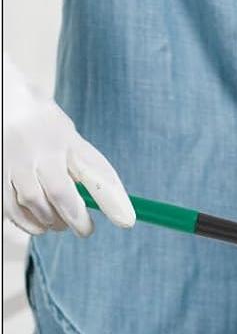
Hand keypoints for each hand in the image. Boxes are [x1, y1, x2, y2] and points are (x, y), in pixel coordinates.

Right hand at [3, 52, 134, 237]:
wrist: (7, 104)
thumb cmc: (46, 124)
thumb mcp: (69, 135)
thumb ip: (82, 162)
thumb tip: (103, 197)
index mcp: (67, 139)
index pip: (96, 171)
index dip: (113, 199)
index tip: (127, 221)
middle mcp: (42, 150)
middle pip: (62, 192)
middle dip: (76, 217)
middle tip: (86, 230)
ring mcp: (16, 163)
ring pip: (35, 203)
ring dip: (50, 220)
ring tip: (60, 226)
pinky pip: (10, 207)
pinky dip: (26, 222)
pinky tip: (38, 225)